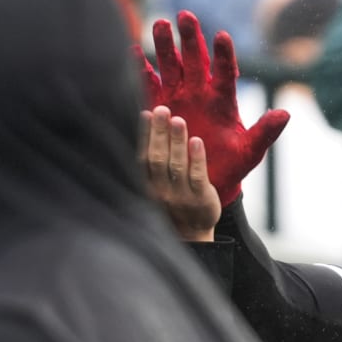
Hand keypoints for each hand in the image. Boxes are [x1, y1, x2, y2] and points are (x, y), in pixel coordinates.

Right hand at [136, 10, 288, 206]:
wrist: (204, 182)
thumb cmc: (231, 166)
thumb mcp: (250, 151)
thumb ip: (265, 133)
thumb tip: (285, 114)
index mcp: (223, 100)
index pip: (225, 72)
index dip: (223, 55)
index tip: (222, 36)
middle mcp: (200, 92)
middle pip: (195, 60)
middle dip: (190, 39)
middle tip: (185, 16)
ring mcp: (178, 97)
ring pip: (171, 65)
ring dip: (164, 46)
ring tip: (160, 23)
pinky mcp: (158, 106)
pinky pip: (149, 84)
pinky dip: (141, 70)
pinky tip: (133, 52)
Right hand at [140, 105, 219, 241]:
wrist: (192, 230)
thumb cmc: (172, 199)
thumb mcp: (155, 183)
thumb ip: (151, 159)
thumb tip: (146, 120)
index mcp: (146, 185)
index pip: (140, 158)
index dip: (141, 135)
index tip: (143, 113)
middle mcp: (160, 191)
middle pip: (157, 159)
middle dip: (159, 133)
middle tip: (161, 110)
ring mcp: (180, 196)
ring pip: (176, 166)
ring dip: (176, 141)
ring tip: (177, 120)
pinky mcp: (200, 199)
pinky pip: (197, 177)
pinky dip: (196, 158)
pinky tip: (196, 141)